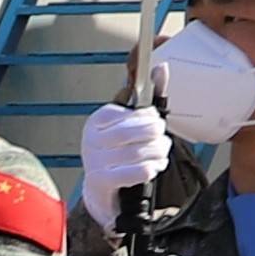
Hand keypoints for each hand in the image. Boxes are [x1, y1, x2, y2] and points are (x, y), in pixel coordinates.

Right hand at [78, 97, 173, 222]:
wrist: (101, 188)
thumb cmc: (118, 151)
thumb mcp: (130, 121)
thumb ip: (148, 95)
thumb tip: (163, 67)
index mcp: (96, 122)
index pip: (124, 112)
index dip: (145, 115)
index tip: (152, 118)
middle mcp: (91, 140)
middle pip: (132, 131)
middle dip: (155, 132)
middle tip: (160, 134)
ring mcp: (95, 161)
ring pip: (139, 152)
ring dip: (158, 151)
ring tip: (160, 151)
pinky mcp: (103, 181)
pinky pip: (139, 171)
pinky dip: (154, 167)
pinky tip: (155, 165)